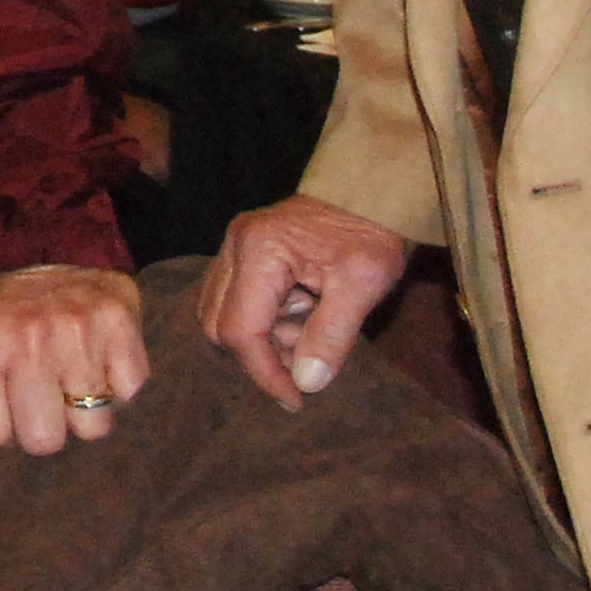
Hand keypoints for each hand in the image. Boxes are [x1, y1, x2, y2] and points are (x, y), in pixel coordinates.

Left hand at [0, 264, 147, 464]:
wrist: (39, 249)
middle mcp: (29, 334)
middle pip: (45, 441)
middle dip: (37, 426)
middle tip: (33, 393)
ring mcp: (79, 328)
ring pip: (93, 428)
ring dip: (81, 411)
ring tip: (64, 376)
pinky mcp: (120, 322)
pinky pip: (130, 396)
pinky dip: (117, 386)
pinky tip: (94, 360)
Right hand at [195, 197, 409, 409]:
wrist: (370, 191)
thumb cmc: (370, 231)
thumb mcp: (363, 284)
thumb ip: (331, 335)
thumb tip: (306, 383)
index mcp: (260, 249)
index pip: (242, 330)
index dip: (265, 372)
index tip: (297, 399)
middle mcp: (236, 245)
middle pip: (220, 325)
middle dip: (263, 353)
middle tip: (307, 357)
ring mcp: (234, 246)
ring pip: (221, 315)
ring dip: (264, 337)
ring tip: (310, 327)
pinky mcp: (243, 252)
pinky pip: (234, 300)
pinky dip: (263, 320)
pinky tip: (301, 312)